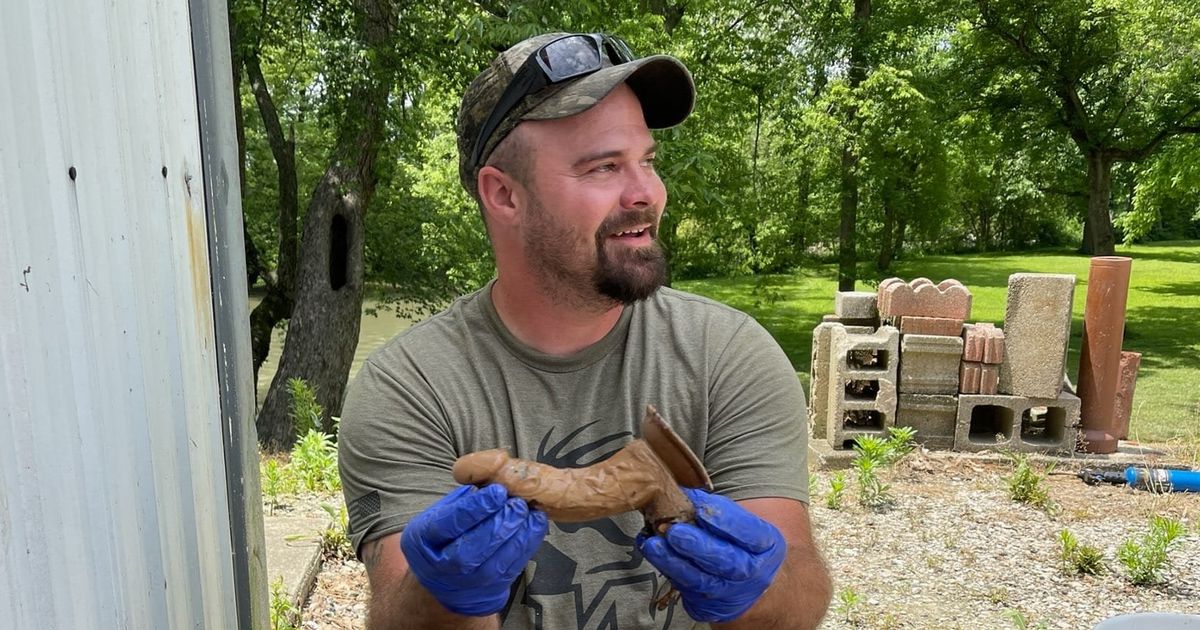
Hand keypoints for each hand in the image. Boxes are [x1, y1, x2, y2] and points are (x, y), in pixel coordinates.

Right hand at [400, 484, 548, 615]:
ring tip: (528, 513)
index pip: (449, 524)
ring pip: (493, 565)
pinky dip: (526, 547)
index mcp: (421, 540)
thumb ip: (461, 500)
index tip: (498, 492)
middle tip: (517, 504)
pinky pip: (509, 571)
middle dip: (498, 525)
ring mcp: (464, 585)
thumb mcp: (439, 514)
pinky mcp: (487, 592)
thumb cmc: (443, 537)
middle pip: (470, 550)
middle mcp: (440, 567)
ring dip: (516, 537)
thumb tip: (490, 483)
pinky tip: (535, 526)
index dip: (475, 509)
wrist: (442, 581)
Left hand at [637, 488, 785, 622]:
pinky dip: (668, 571)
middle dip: (698, 546)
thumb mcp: (742, 523)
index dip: (724, 520)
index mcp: (766, 544)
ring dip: (674, 562)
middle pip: (726, 560)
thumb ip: (718, 510)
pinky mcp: (708, 605)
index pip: (748, 532)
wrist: (747, 585)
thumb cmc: (740, 544)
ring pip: (701, 579)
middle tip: (675, 531)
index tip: (701, 509)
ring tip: (654, 545)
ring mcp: (729, 591)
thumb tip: (685, 493)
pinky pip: (686, 589)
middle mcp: (751, 572)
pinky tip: (654, 555)